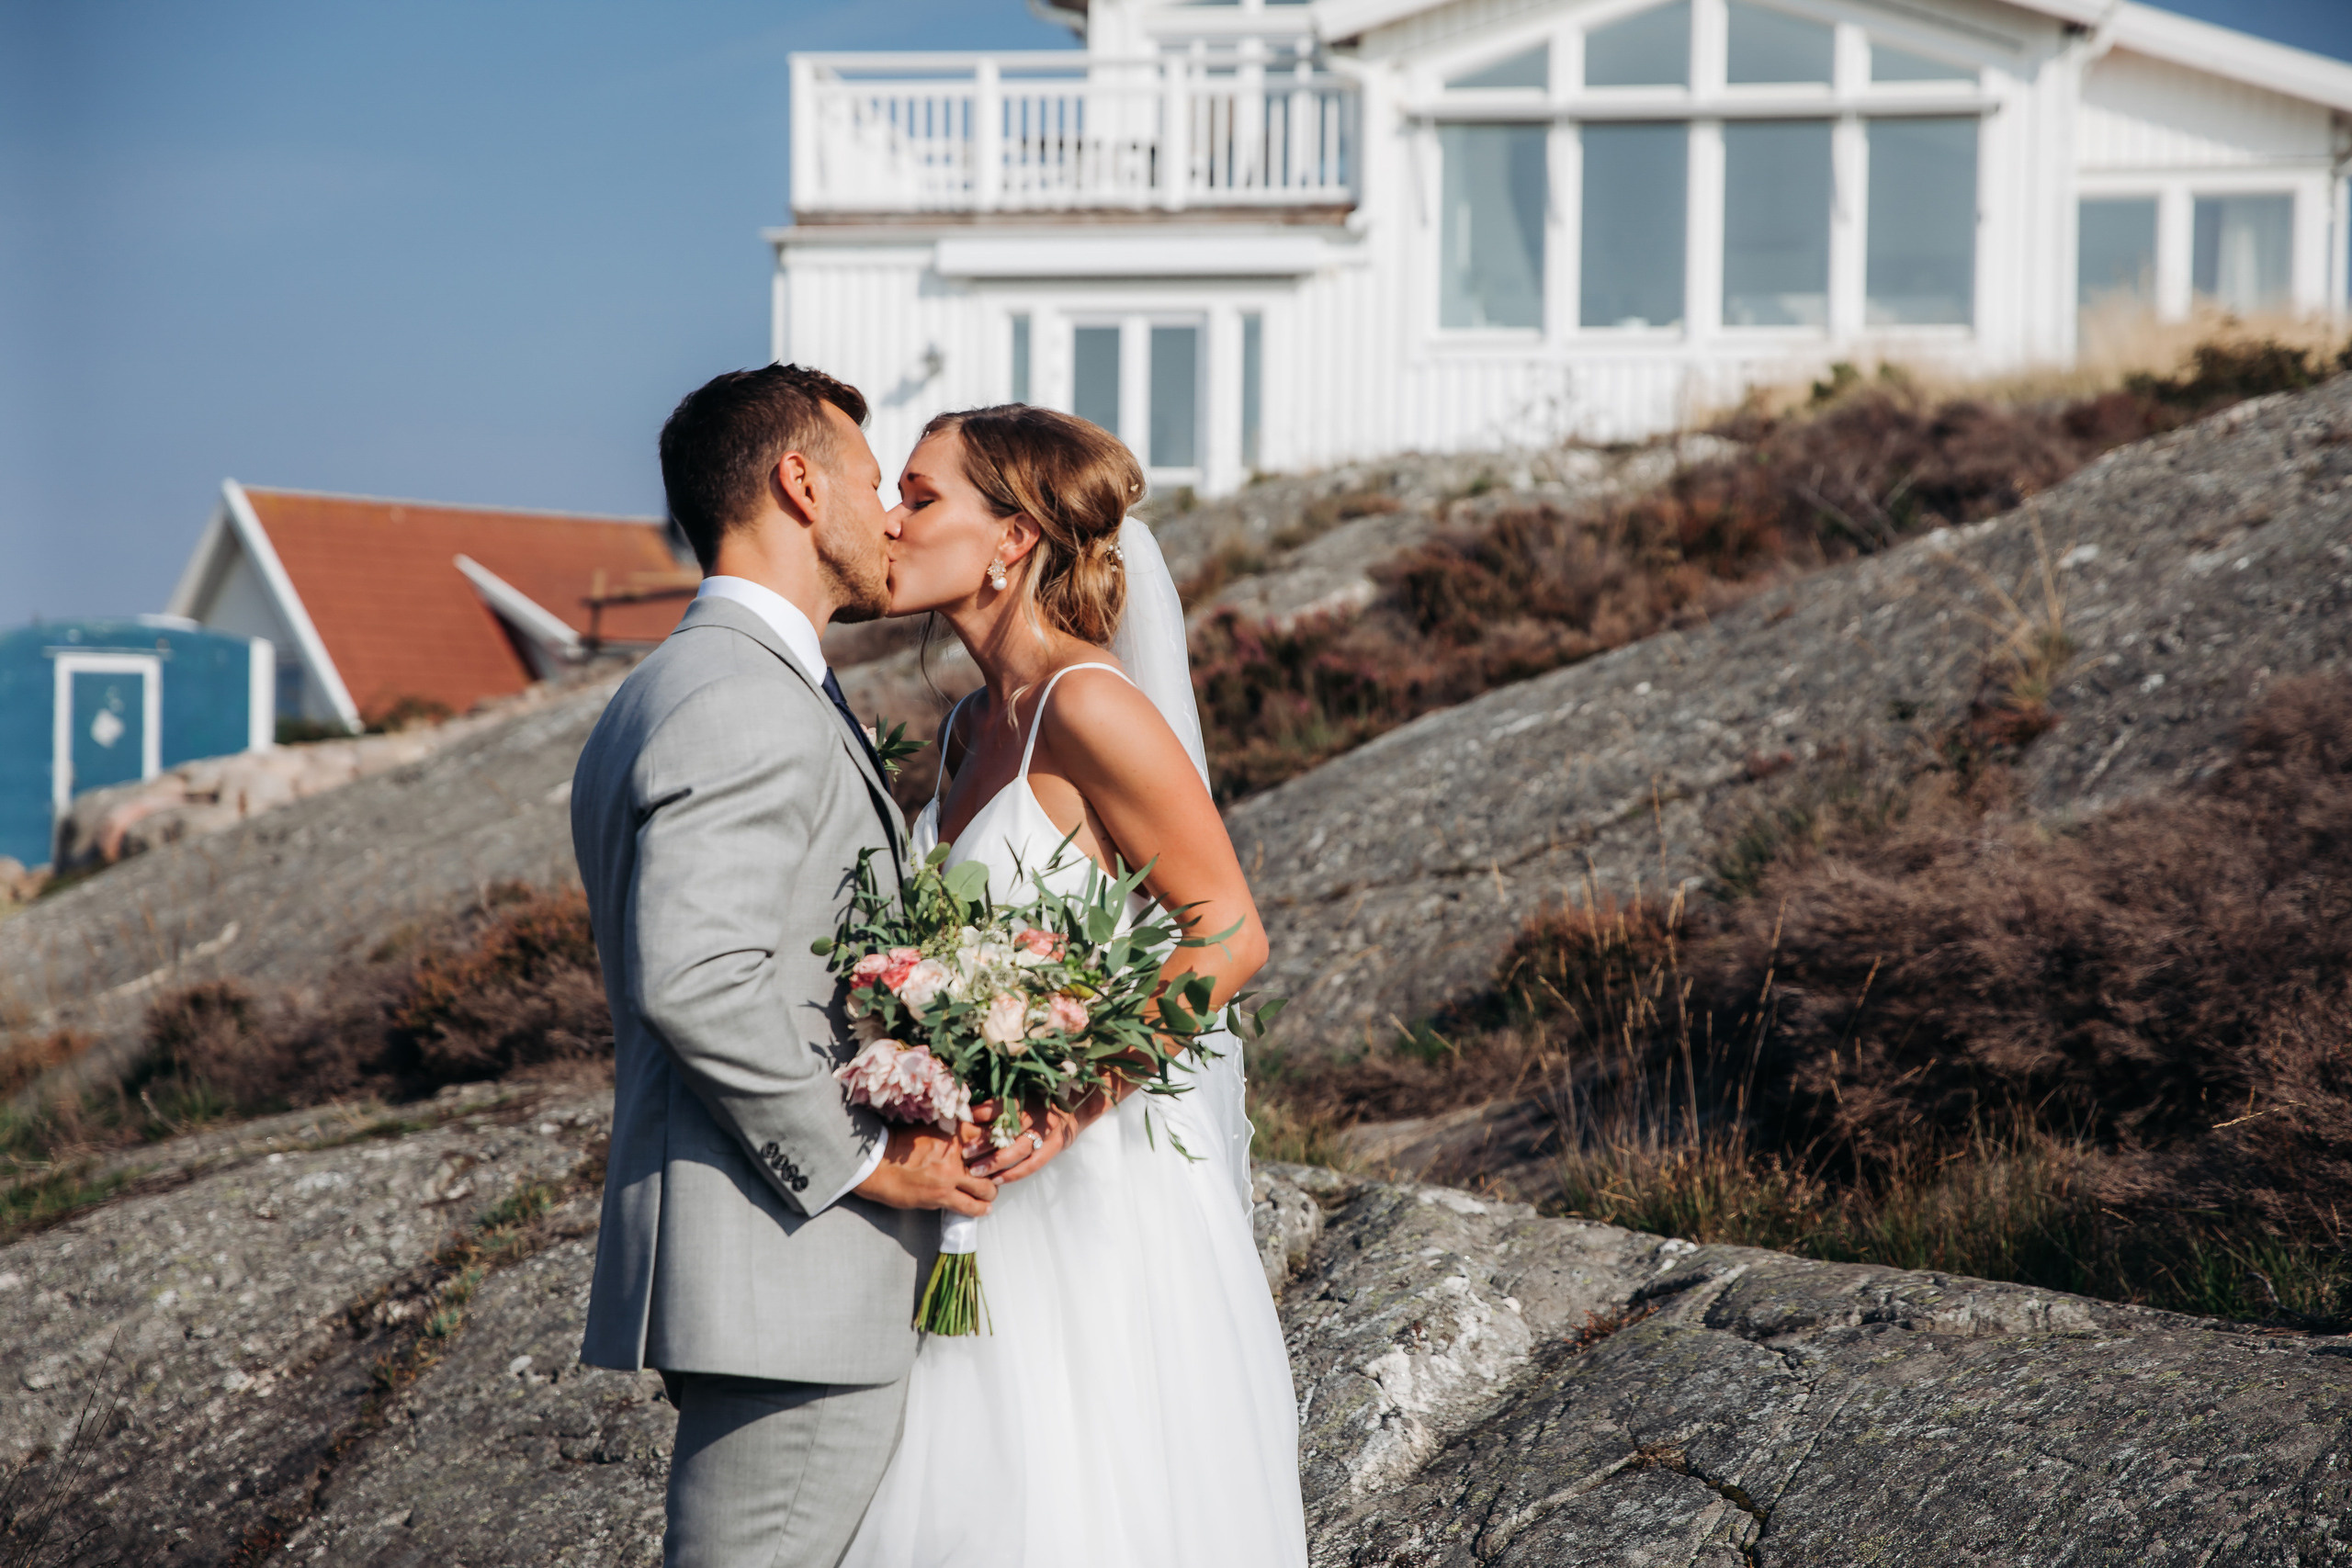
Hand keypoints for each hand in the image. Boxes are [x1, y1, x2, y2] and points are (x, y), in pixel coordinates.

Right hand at [853, 1124, 996, 1215]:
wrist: (878, 1163)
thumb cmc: (902, 1145)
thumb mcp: (932, 1130)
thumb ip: (955, 1134)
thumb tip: (976, 1139)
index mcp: (955, 1133)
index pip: (991, 1138)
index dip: (1000, 1147)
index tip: (1002, 1153)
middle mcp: (957, 1153)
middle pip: (994, 1165)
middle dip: (998, 1173)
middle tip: (995, 1177)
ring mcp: (950, 1176)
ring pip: (987, 1189)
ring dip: (990, 1193)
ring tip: (988, 1196)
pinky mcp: (942, 1196)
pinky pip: (970, 1206)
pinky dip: (979, 1209)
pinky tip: (982, 1209)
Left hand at [962, 1098, 1079, 1183]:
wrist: (1071, 1113)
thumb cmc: (1038, 1106)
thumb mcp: (1022, 1099)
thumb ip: (1000, 1106)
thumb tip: (968, 1113)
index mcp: (1027, 1099)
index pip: (1004, 1105)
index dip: (984, 1112)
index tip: (966, 1120)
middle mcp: (1038, 1114)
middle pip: (1009, 1129)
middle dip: (985, 1142)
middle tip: (964, 1153)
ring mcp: (1048, 1132)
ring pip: (1019, 1149)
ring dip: (996, 1162)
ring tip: (975, 1171)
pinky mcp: (1054, 1147)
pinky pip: (1032, 1164)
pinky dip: (1013, 1173)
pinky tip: (996, 1180)